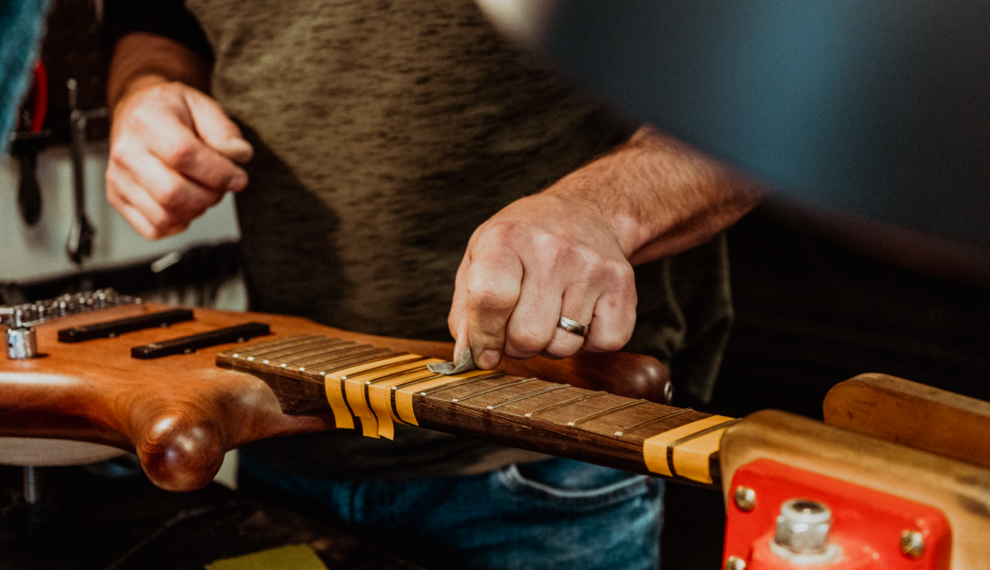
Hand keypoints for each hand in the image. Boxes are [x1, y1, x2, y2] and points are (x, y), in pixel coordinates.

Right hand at [106, 80, 252, 239]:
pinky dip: (178, 223)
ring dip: (196, 210)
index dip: (219, 172)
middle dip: (210, 196)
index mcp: (147, 121)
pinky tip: (185, 204)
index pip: (184, 155)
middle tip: (221, 185)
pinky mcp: (117, 198)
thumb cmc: (170, 110)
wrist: (138, 110)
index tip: (238, 176)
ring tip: (202, 191)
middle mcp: (126, 151)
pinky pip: (153, 228)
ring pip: (165, 216)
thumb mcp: (202, 105)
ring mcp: (118, 177)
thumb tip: (238, 155)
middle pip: (173, 193)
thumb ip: (224, 131)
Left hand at [449, 191, 637, 369]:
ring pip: (564, 346)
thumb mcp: (480, 258)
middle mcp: (552, 249)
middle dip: (517, 346)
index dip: (484, 337)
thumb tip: (468, 357)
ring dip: (552, 344)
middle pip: (527, 336)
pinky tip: (581, 314)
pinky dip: (591, 342)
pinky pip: (605, 344)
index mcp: (506, 238)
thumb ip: (466, 311)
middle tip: (519, 326)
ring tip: (550, 315)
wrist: (586, 212)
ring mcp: (591, 267)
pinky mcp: (623, 285)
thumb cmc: (525, 241)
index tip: (485, 349)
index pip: (491, 300)